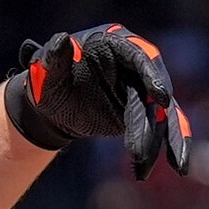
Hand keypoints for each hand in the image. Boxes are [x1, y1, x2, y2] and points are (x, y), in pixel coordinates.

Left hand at [4, 23, 192, 178]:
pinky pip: (158, 129)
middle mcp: (136, 63)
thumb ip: (53, 58)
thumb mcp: (44, 69)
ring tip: (159, 167)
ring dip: (163, 141)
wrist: (50, 104)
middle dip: (153, 120)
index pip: (140, 55)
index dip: (152, 75)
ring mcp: (142, 88)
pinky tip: (162, 169)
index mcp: (115, 43)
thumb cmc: (46, 79)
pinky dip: (162, 149)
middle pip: (155, 90)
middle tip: (141, 146)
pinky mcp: (144, 112)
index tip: (162, 98)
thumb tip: (60, 39)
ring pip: (163, 114)